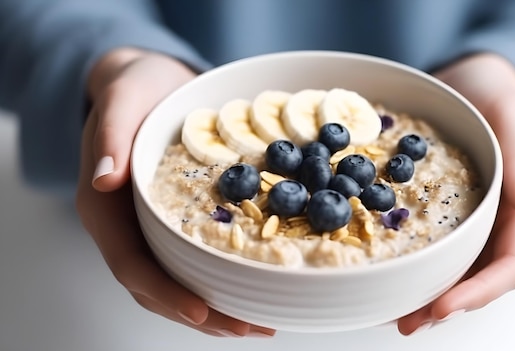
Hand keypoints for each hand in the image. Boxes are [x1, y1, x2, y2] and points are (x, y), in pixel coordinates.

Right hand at [75, 48, 275, 337]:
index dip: (164, 292)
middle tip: (248, 327)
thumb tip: (104, 181)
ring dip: (214, 308)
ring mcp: (149, 227)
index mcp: (104, 207)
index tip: (200, 311)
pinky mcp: (174, 221)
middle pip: (156, 286)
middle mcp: (125, 226)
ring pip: (175, 281)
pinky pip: (191, 260)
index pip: (130, 263)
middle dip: (200, 314)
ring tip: (258, 323)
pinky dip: (219, 279)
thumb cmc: (134, 88)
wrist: (149, 83)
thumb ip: (111, 136)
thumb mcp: (123, 99)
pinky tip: (252, 286)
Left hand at [397, 53, 514, 334]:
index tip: (443, 307)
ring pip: (445, 269)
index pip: (508, 266)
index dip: (479, 292)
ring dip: (418, 294)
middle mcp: (486, 224)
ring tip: (385, 311)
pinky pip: (418, 243)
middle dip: (441, 305)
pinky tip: (375, 272)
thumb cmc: (492, 93)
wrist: (463, 80)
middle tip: (405, 323)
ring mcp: (457, 219)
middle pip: (472, 279)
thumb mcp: (510, 115)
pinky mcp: (428, 210)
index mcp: (513, 211)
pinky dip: (401, 263)